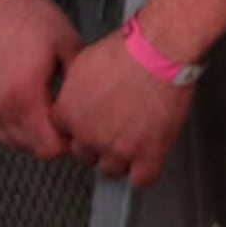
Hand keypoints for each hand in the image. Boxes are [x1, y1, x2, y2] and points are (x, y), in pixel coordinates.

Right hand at [0, 0, 84, 163]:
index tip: (78, 131)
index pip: (50, 148)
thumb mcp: (67, 45)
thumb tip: (92, 101)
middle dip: (51, 141)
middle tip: (65, 122)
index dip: (69, 142)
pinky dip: (10, 124)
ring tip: (45, 112)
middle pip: (30, 149)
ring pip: (10, 141)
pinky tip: (24, 105)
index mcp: (24, 98)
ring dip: (30, 134)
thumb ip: (79, 81)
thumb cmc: (25, 15)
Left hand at [53, 25, 195, 187]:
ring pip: (111, 169)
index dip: (81, 127)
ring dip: (121, 159)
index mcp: (69, 112)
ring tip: (133, 141)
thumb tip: (78, 96)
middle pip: (86, 154)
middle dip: (98, 144)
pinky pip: (142, 179)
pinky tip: (148, 159)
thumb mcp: (84, 62)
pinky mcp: (148, 153)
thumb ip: (76, 89)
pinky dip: (145, 172)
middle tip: (114, 128)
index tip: (92, 122)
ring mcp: (117, 147)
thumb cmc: (129, 48)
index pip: (66, 134)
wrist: (160, 48)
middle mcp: (88, 134)